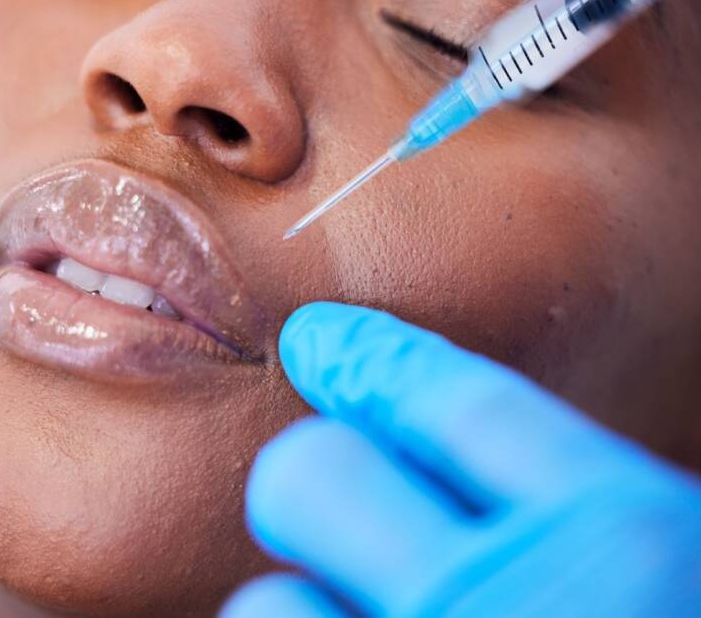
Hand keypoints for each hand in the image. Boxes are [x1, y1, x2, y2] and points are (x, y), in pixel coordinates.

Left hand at [221, 303, 700, 616]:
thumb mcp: (672, 561)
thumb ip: (584, 506)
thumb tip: (475, 455)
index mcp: (624, 541)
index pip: (460, 404)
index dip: (377, 363)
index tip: (322, 340)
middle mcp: (508, 604)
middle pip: (314, 475)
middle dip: (307, 471)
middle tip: (325, 490)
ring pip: (272, 604)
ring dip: (302, 602)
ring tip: (357, 613)